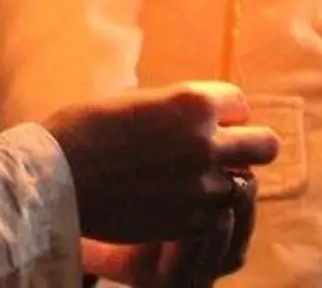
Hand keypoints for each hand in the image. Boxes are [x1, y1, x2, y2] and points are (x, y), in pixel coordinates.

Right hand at [47, 81, 277, 248]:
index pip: (241, 103)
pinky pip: (218, 217)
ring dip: (225, 182)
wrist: (57, 176)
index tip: (211, 122)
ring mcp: (199, 185)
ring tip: (198, 183)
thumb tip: (206, 114)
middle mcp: (206, 141)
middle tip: (228, 153)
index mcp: (195, 102)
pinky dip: (207, 213)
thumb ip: (183, 109)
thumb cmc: (92, 127)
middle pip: (265, 146)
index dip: (227, 114)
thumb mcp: (146, 100)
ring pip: (242, 185)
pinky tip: (183, 207)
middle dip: (250, 147)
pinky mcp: (186, 221)